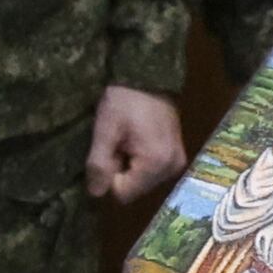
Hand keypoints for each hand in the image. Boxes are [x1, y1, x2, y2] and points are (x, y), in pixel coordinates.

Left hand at [83, 85, 188, 200]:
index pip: (123, 193)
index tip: (110, 150)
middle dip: (120, 171)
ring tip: (127, 140)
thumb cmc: (124, 100)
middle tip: (118, 142)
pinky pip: (151, 172)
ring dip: (129, 166)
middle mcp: (171, 169)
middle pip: (134, 190)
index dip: (109, 176)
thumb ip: (99, 163)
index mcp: (156, 163)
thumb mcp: (105, 129)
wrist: (148, 78)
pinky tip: (136, 141)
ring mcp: (176, 164)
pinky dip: (140, 162)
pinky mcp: (176, 158)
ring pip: (141, 182)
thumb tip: (96, 194)